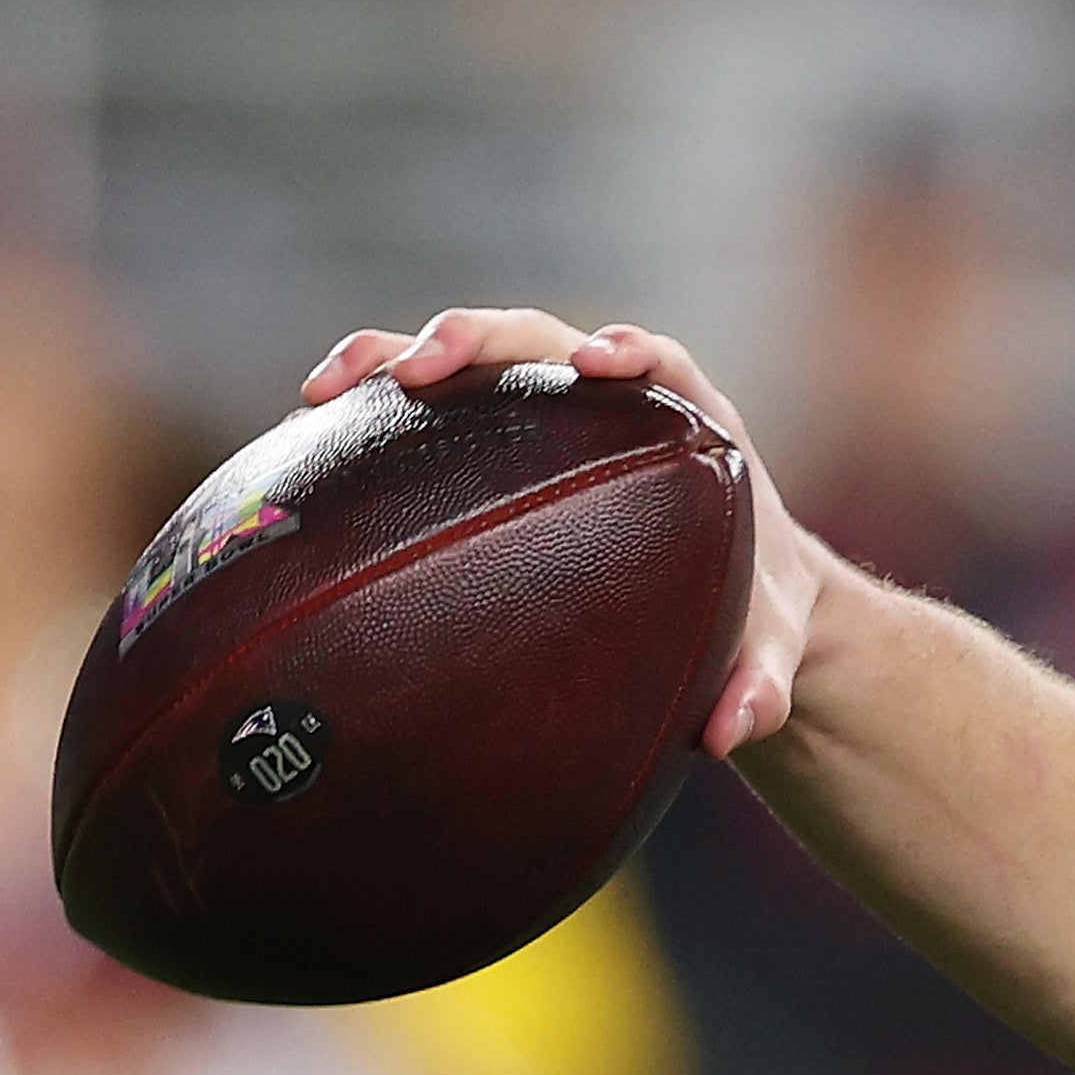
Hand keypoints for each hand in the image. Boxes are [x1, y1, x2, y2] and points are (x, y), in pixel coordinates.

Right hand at [300, 309, 829, 759]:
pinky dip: (370, 411)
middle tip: (422, 366)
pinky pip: (428, 411)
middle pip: (540, 341)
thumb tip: (731, 735)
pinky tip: (304, 439)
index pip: (659, 361)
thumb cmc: (756, 612)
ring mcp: (545, 413)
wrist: (733, 605)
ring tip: (324, 391)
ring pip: (468, 362)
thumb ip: (763, 682)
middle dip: (478, 340)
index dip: (628, 351)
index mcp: (691, 422)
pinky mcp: (495, 443)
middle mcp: (611, 399)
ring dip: (395, 358)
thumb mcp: (769, 646)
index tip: (596, 361)